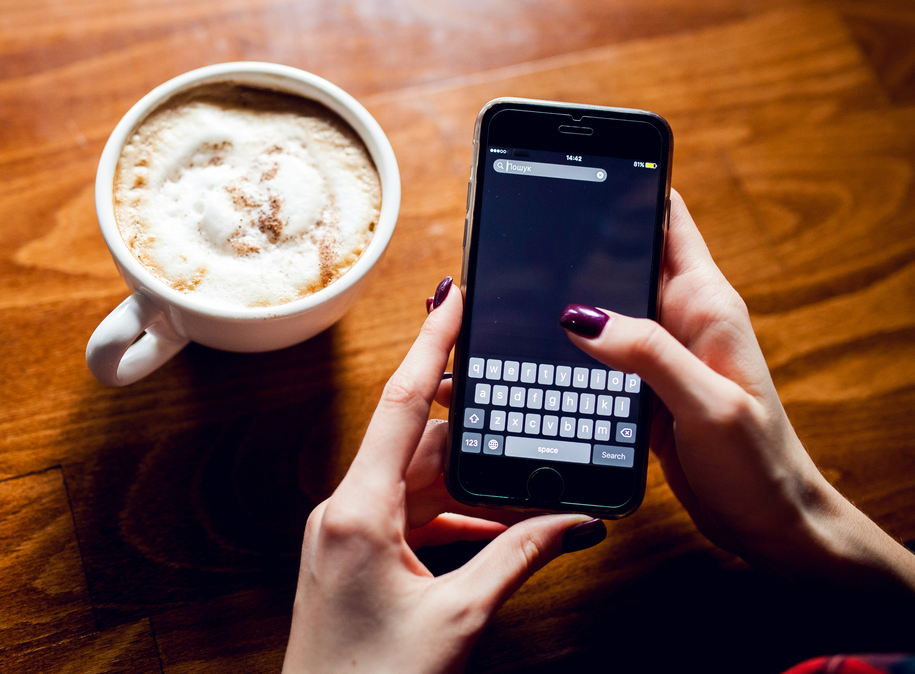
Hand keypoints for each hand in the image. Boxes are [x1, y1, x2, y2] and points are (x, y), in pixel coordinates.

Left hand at [283, 279, 602, 673]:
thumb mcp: (459, 616)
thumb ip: (517, 557)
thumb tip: (571, 521)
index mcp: (357, 510)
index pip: (400, 405)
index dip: (431, 345)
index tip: (453, 298)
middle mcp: (343, 511)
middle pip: (415, 443)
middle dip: (472, 426)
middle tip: (519, 399)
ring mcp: (345, 535)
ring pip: (415, 481)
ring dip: (468, 478)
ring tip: (523, 472)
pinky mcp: (353, 558)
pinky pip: (408, 516)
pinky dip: (452, 515)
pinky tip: (497, 524)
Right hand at [558, 191, 914, 641]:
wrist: (771, 524)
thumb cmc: (758, 463)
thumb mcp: (707, 404)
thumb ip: (648, 354)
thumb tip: (579, 316)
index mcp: (706, 302)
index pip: (665, 217)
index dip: (626, 185)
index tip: (577, 167)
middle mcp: (680, 317)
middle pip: (619, 258)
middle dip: (574, 244)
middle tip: (516, 237)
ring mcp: (659, 352)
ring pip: (601, 307)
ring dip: (564, 299)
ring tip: (510, 291)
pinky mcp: (642, 387)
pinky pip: (597, 352)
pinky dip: (566, 347)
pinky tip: (532, 347)